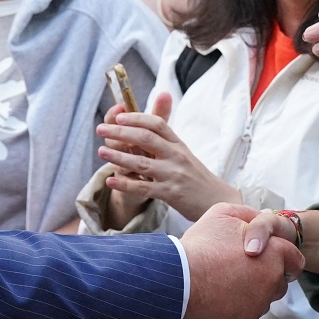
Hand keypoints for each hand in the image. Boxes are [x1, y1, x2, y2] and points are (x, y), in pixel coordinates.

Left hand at [97, 93, 240, 222]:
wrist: (217, 201)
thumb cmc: (196, 177)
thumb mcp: (184, 154)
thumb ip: (166, 140)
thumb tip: (150, 124)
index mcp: (179, 144)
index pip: (157, 124)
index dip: (136, 118)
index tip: (118, 117)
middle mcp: (176, 156)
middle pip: (145, 138)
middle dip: (120, 132)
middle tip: (100, 129)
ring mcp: (173, 175)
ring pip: (141, 163)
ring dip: (118, 156)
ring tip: (101, 151)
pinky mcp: (170, 194)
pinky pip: (143, 188)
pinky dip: (125, 184)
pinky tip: (111, 181)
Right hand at [180, 203, 304, 318]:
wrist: (179, 278)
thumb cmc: (201, 245)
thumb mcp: (224, 213)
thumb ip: (248, 214)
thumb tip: (260, 215)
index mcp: (275, 253)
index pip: (296, 260)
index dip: (285, 258)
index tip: (273, 259)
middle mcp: (272, 280)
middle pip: (278, 282)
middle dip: (265, 276)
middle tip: (242, 268)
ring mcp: (258, 303)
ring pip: (261, 300)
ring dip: (249, 294)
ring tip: (224, 284)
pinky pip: (245, 317)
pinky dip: (235, 311)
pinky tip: (217, 300)